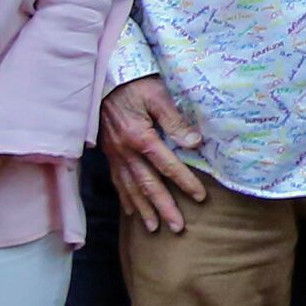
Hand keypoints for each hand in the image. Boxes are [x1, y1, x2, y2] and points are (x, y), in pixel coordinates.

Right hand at [99, 79, 209, 232]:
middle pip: (147, 184)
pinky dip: (125, 198)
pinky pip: (117, 181)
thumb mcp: (158, 95)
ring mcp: (115, 154)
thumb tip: (194, 143)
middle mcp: (125, 151)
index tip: (200, 197)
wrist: (105, 77)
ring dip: (143, 209)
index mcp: (140, 137)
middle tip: (177, 228)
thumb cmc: (135, 83)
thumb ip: (175, 120)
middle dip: (163, 207)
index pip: (167, 166)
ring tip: (155, 227)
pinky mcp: (109, 153)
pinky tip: (131, 211)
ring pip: (130, 187)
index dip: (185, 182)